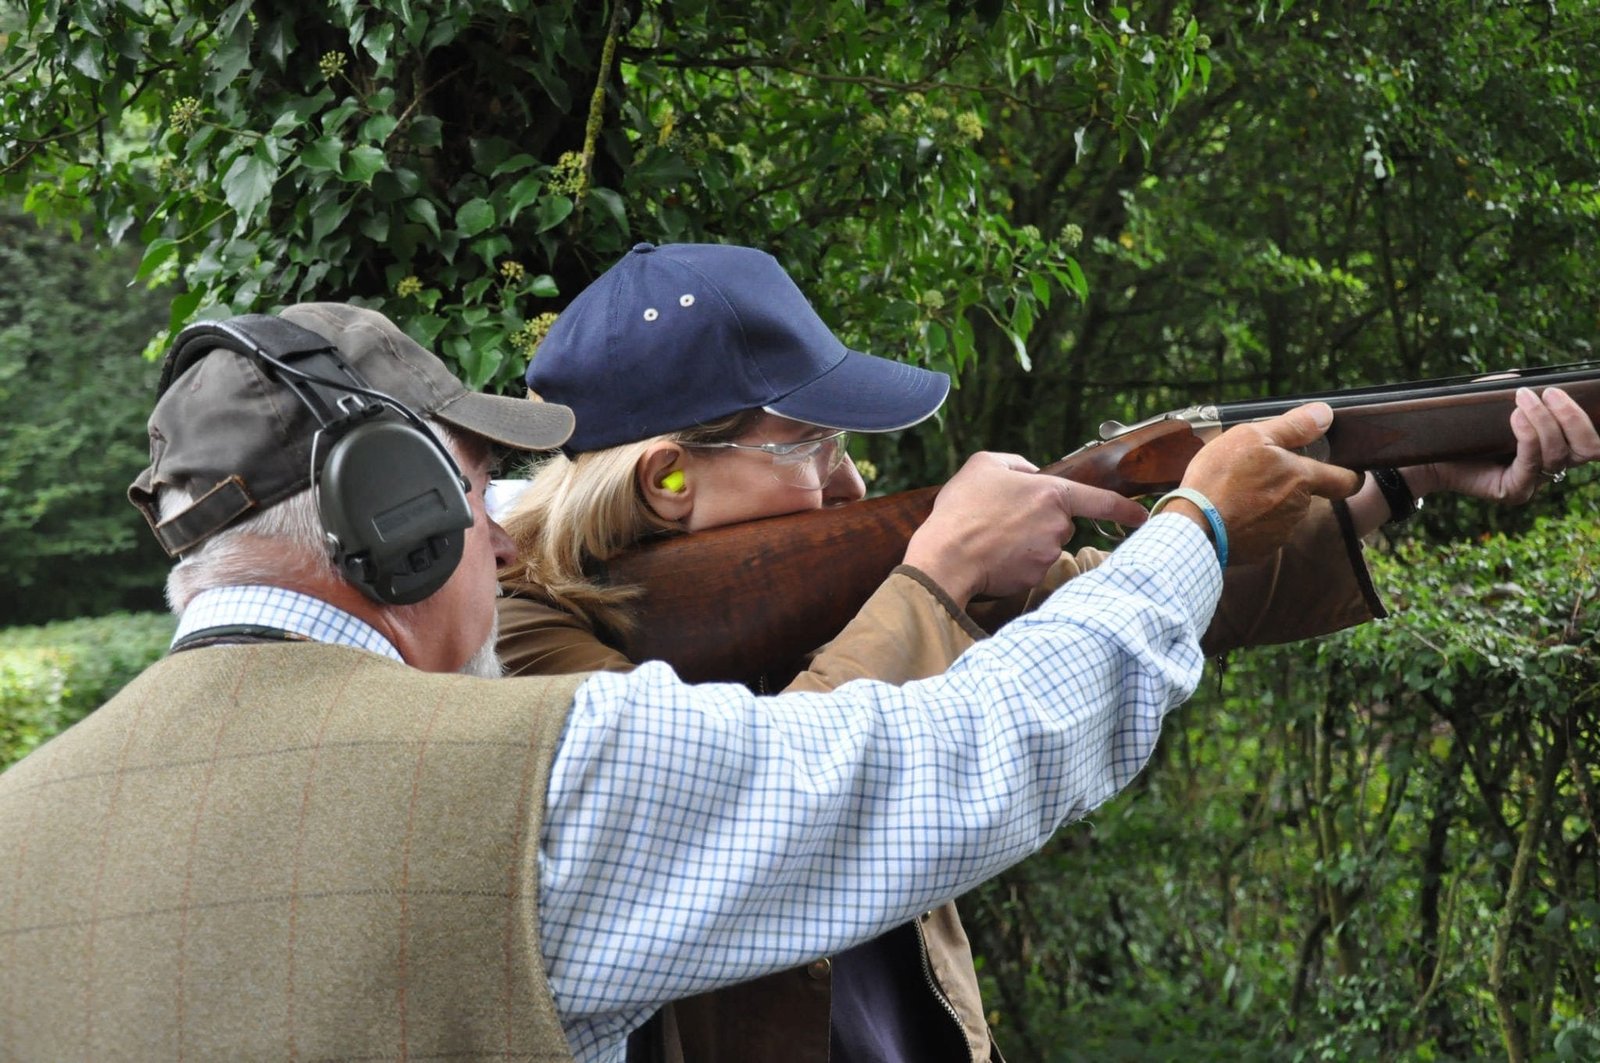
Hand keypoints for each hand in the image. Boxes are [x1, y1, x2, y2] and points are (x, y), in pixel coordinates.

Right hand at [905, 452, 1149, 604]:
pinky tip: (992, 555)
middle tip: (1003, 517)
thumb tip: (1032, 474)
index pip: (1101, 502)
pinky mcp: (1034, 577)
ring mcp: (1047, 554)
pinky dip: (1014, 561)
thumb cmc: (963, 508)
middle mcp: (1057, 526)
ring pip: (1044, 545)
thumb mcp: (984, 465)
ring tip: (991, 536)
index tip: (1142, 517)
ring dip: (1025, 541)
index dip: (1125, 510)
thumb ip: (1017, 464)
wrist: (946, 555)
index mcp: (1052, 494)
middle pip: (1060, 523)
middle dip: (1039, 520)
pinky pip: (1030, 566)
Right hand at [1177, 402, 1361, 563]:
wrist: (1193, 527)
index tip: (1347, 473)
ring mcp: (1279, 533)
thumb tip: (1324, 414)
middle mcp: (1298, 508)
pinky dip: (1249, 523)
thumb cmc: (1220, 478)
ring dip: (1265, 503)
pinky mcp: (1260, 550)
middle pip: (1303, 494)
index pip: (1345, 480)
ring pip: (1281, 513)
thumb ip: (1293, 427)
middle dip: (1285, 484)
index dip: (1349, 475)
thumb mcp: (1252, 437)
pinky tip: (1226, 514)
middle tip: (1253, 474)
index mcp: (1301, 479)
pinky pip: (1261, 533)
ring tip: (1232, 494)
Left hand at [1404, 387, 1599, 503]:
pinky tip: (1516, 417)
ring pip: (1560, 454)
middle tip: (1550, 393)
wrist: (1427, 455)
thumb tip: (1522, 380)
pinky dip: (1528, 437)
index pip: (1591, 436)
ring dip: (1545, 421)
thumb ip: (1507, 390)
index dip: (1589, 416)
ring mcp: (1534, 480)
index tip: (1573, 389)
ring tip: (1523, 399)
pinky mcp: (1514, 491)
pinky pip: (1532, 465)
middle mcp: (1550, 463)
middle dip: (1574, 417)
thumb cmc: (1461, 427)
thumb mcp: (1488, 402)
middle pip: (1590, 448)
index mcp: (1554, 442)